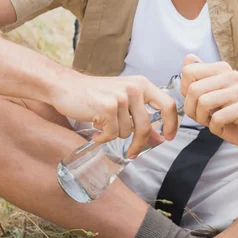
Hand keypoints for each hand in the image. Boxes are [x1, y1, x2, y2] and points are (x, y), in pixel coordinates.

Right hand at [54, 74, 177, 157]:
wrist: (66, 87)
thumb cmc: (95, 95)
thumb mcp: (123, 102)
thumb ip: (141, 118)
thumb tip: (159, 138)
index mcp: (142, 84)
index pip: (168, 104)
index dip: (172, 123)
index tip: (169, 137)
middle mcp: (134, 88)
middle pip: (146, 125)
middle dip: (139, 143)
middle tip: (133, 153)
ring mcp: (121, 97)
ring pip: (126, 132)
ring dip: (113, 134)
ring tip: (102, 124)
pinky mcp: (107, 107)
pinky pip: (111, 134)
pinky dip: (102, 136)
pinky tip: (94, 126)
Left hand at [181, 55, 237, 151]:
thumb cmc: (229, 115)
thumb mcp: (209, 95)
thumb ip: (198, 78)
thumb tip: (188, 59)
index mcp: (222, 69)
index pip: (188, 71)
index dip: (185, 91)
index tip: (195, 101)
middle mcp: (232, 76)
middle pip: (193, 89)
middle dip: (192, 109)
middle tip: (202, 116)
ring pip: (204, 102)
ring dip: (202, 119)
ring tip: (212, 121)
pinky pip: (217, 118)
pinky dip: (215, 127)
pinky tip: (223, 126)